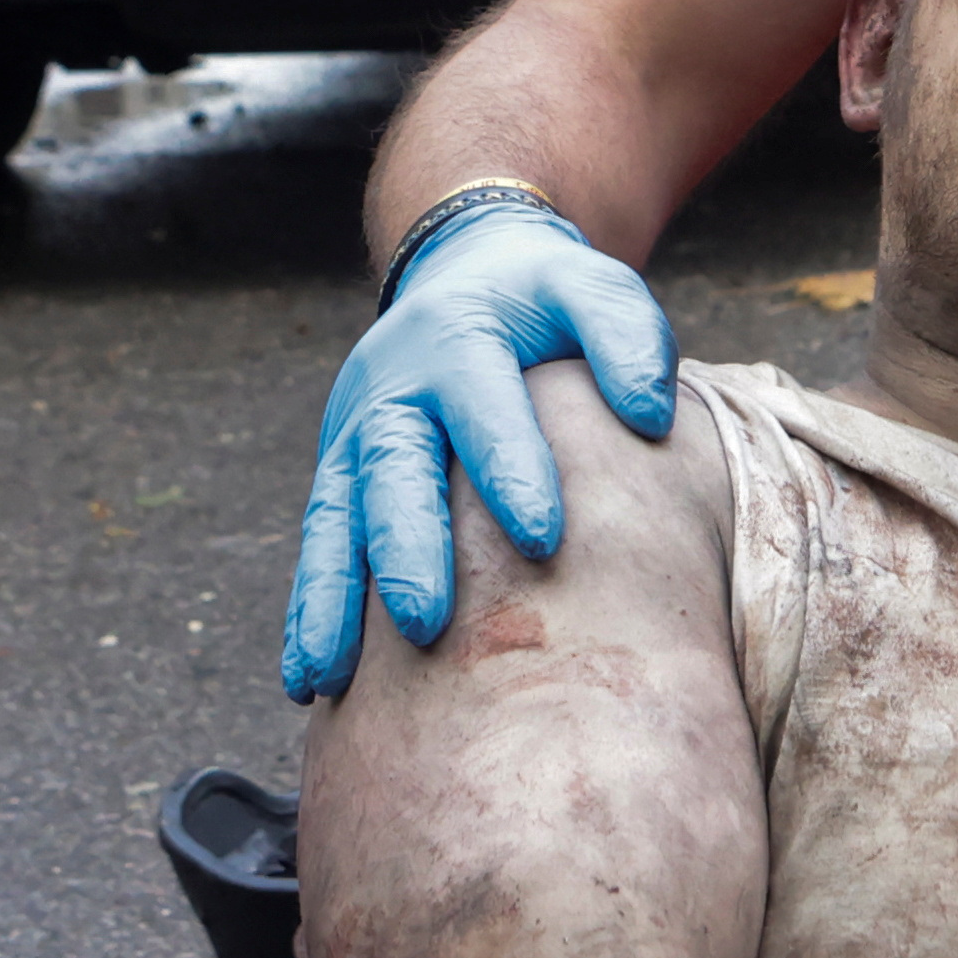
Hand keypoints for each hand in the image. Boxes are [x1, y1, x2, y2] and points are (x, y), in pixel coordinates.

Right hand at [282, 201, 677, 699]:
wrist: (464, 277)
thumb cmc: (543, 303)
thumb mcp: (590, 287)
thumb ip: (625, 333)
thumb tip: (648, 413)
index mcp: (457, 338)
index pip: (481, 403)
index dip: (508, 466)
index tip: (541, 537)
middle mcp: (393, 391)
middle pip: (391, 471)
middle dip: (405, 547)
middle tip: (426, 621)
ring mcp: (356, 440)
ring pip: (334, 519)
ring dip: (329, 598)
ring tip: (329, 675)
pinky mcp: (339, 480)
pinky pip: (319, 548)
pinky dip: (310, 611)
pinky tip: (308, 681)